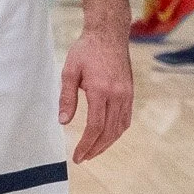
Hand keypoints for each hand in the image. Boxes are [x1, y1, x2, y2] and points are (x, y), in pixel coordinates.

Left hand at [60, 27, 133, 162]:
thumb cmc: (86, 51)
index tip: (77, 156)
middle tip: (83, 158)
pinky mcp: (130, 93)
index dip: (86, 144)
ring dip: (107, 143)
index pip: (95, 126)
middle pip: (109, 132)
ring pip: (120, 128)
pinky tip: (107, 136)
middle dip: (96, 148)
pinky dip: (116, 132)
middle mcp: (118, 96)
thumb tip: (63, 122)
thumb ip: (67, 98)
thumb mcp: (69, 71)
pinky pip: (125, 119)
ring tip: (93, 151)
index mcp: (101, 91)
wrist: (108, 35)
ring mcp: (127, 95)